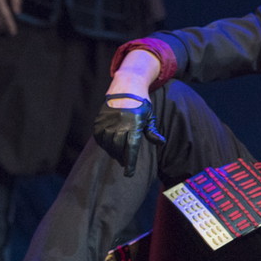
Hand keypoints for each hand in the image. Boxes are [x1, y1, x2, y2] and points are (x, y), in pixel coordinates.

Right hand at [95, 49, 164, 175]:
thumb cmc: (141, 104)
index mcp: (134, 123)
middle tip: (125, 161)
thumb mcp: (149, 116)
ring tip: (119, 152)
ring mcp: (107, 122)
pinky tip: (110, 144)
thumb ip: (152, 132)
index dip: (130, 163)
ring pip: (108, 144)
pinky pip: (100, 138)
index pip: (132, 148)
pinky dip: (104, 144)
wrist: (126, 86)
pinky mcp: (98, 121)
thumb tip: (161, 143)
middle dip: (122, 157)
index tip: (129, 174)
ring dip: (113, 151)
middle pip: (119, 148)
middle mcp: (120, 123)